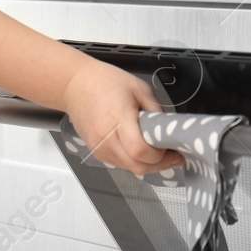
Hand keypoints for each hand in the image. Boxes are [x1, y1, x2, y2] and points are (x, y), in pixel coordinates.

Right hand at [60, 60, 185, 176]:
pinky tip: (142, 152)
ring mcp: (99, 147)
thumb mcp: (140, 89)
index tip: (174, 149)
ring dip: (147, 165)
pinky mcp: (95, 152)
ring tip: (160, 153)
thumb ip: (155, 111)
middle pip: (137, 166)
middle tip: (173, 156)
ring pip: (129, 168)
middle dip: (159, 165)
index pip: (141, 151)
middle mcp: (106, 138)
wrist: (75, 85)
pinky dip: (134, 162)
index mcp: (119, 118)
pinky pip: (120, 164)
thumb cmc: (107, 82)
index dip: (161, 156)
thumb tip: (167, 131)